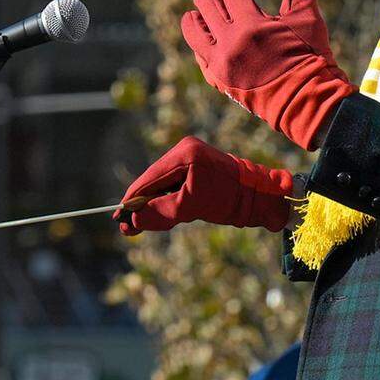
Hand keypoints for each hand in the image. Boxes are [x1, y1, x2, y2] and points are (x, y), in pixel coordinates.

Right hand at [112, 136, 293, 234]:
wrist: (261, 197)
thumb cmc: (231, 200)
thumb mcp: (192, 207)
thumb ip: (161, 212)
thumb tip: (133, 219)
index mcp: (185, 154)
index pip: (150, 177)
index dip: (133, 199)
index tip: (119, 218)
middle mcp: (185, 150)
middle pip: (153, 180)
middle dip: (142, 204)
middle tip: (128, 228)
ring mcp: (191, 157)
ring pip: (162, 185)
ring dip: (154, 204)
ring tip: (145, 225)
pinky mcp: (196, 167)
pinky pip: (173, 186)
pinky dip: (166, 201)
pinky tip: (164, 215)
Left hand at [180, 0, 355, 149]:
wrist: (307, 100)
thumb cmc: (311, 57)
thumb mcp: (308, 19)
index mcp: (252, 24)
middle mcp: (231, 42)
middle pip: (205, 3)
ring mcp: (221, 62)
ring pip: (192, 30)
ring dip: (196, 16)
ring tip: (201, 13)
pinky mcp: (218, 79)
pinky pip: (199, 55)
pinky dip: (200, 43)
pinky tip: (206, 37)